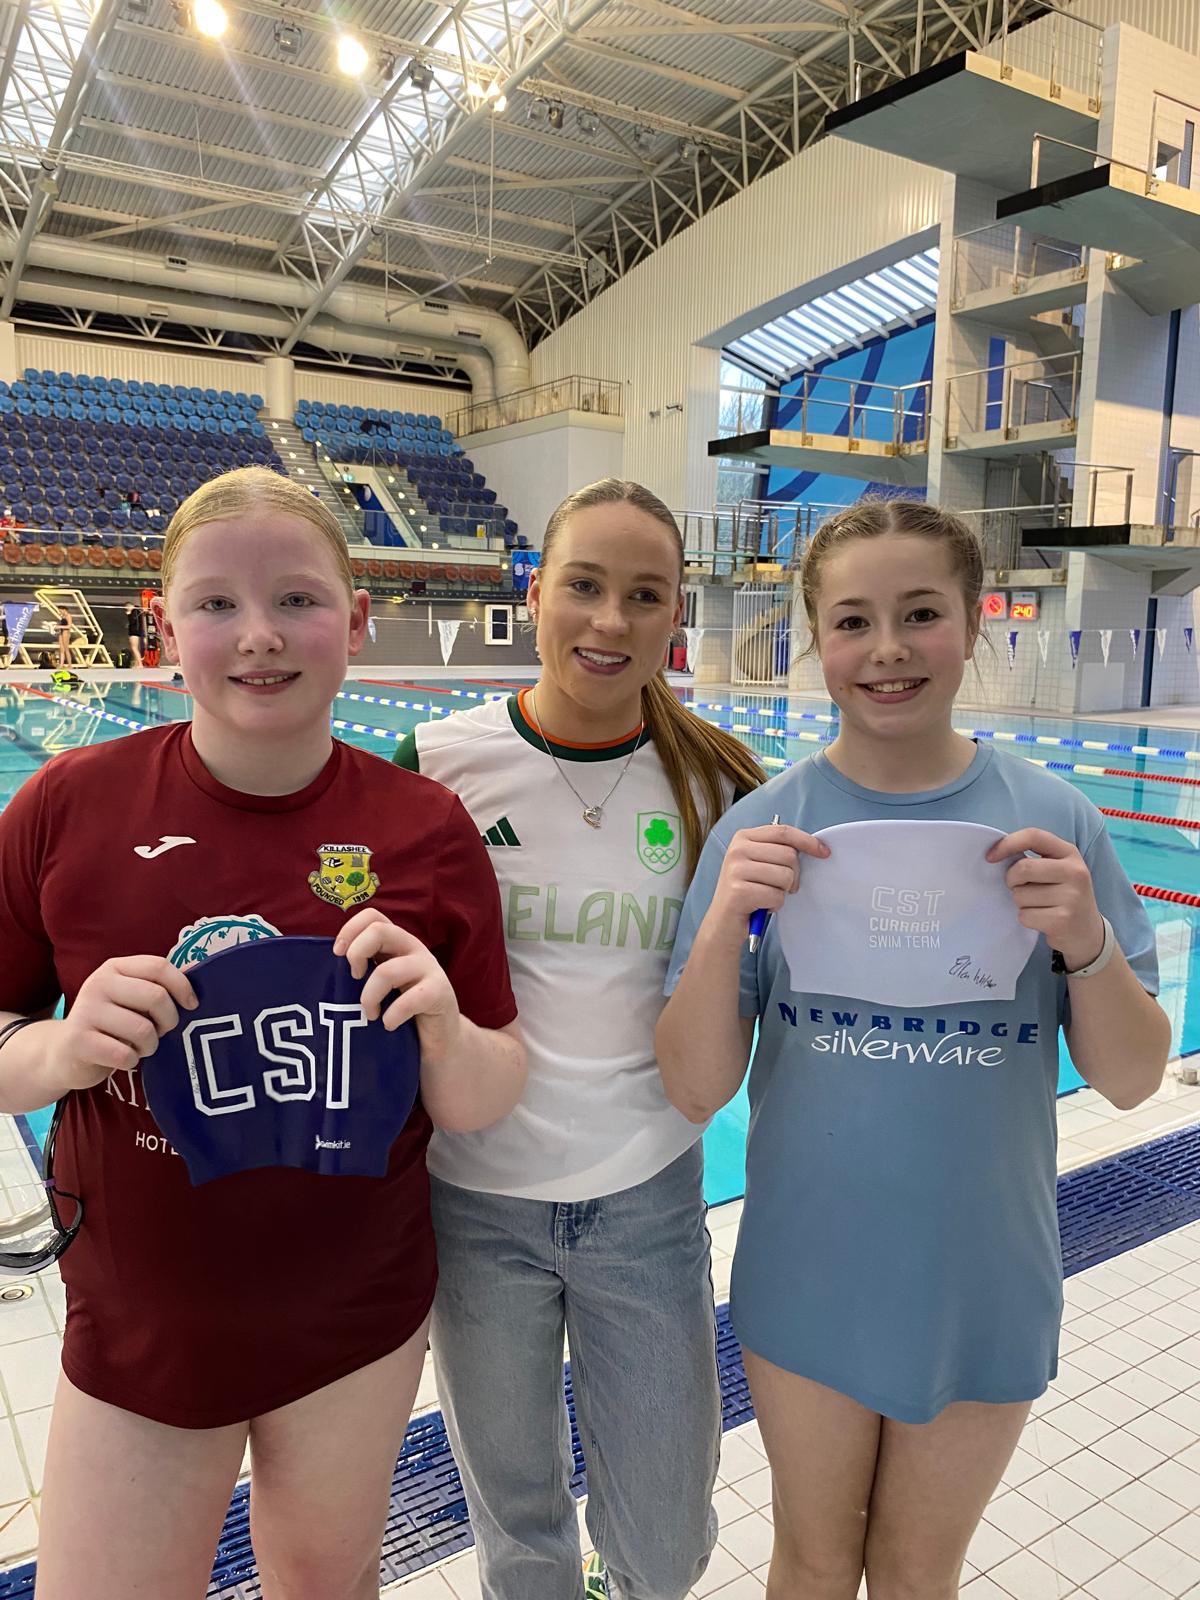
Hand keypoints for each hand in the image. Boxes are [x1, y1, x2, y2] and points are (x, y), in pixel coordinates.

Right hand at [46, 956, 198, 1091]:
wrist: (62, 1052)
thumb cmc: (110, 1024)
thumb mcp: (129, 998)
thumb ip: (157, 987)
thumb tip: (197, 974)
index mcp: (115, 968)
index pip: (158, 966)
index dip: (182, 986)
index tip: (192, 1006)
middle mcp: (98, 984)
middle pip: (156, 997)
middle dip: (169, 1021)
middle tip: (161, 1032)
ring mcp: (85, 1011)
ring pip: (143, 1029)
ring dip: (150, 1045)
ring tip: (141, 1047)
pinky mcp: (77, 1040)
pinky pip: (124, 1054)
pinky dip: (132, 1061)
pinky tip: (124, 1058)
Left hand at [333, 909, 461, 1062]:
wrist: (439, 1040)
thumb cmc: (401, 1012)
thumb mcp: (379, 986)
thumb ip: (362, 972)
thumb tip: (324, 970)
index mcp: (396, 943)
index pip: (372, 916)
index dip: (349, 930)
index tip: (337, 955)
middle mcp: (412, 949)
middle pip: (379, 930)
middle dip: (356, 953)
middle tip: (353, 979)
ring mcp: (429, 968)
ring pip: (387, 971)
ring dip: (369, 997)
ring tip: (371, 1014)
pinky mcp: (440, 993)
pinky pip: (410, 999)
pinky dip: (392, 1015)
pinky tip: (389, 1025)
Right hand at [704, 823, 829, 947]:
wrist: (722, 923)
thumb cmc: (746, 892)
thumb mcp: (757, 863)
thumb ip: (777, 850)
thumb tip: (814, 847)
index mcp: (743, 838)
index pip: (783, 832)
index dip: (807, 841)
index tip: (824, 851)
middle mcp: (737, 850)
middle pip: (789, 855)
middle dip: (793, 875)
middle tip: (781, 886)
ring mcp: (736, 870)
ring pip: (785, 876)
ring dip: (782, 892)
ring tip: (767, 896)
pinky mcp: (739, 892)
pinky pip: (776, 896)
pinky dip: (774, 906)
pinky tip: (761, 906)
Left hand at [986, 829, 1103, 969]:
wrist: (1087, 932)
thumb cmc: (1063, 895)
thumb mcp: (1058, 869)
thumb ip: (1035, 859)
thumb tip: (996, 856)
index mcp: (1070, 853)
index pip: (1033, 836)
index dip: (1007, 844)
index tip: (990, 857)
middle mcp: (1075, 872)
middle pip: (1023, 868)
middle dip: (1011, 880)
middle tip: (1019, 887)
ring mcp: (1072, 897)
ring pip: (1020, 895)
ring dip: (1020, 902)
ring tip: (1038, 905)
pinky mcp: (1063, 920)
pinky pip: (1025, 915)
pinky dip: (1026, 918)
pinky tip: (1042, 919)